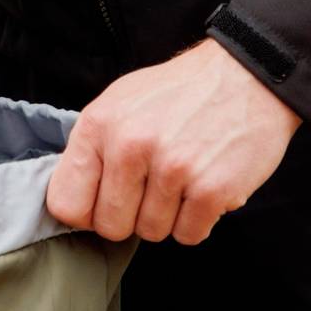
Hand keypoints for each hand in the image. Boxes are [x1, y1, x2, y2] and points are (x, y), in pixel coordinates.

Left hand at [46, 38, 301, 244]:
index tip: (104, 203)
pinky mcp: (211, 189)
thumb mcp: (120, 102)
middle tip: (152, 187)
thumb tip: (72, 199)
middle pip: (111, 227)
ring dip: (168, 216)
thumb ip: (92, 148)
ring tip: (182, 178)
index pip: (66, 203)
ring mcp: (171, 168)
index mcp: (99, 125)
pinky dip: (198, 220)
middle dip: (131, 216)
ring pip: (152, 233)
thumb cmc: (179, 92)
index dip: (87, 212)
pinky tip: (203, 186)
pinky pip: (189, 235)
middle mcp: (130, 146)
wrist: (244, 75)